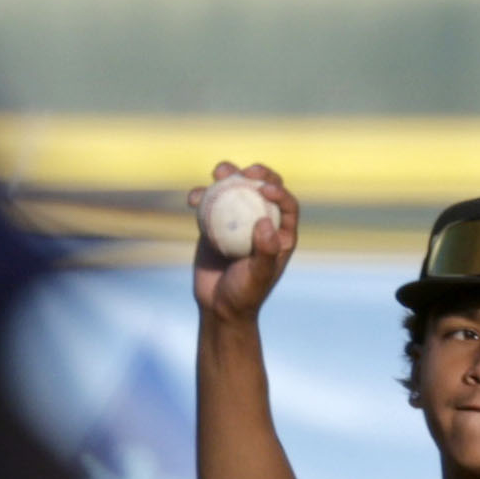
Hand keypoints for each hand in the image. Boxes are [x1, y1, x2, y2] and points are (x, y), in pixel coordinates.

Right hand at [191, 161, 299, 322]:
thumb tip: (264, 222)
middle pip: (264, 188)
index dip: (279, 190)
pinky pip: (210, 203)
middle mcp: (262, 222)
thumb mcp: (258, 276)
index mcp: (281, 233)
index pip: (287, 204)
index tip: (264, 188)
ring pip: (237, 190)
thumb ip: (266, 251)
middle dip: (258, 173)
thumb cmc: (244, 294)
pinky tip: (193, 198)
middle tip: (246, 171)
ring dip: (229, 174)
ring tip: (219, 172)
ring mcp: (239, 221)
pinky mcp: (216, 224)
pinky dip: (201, 196)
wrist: (217, 306)